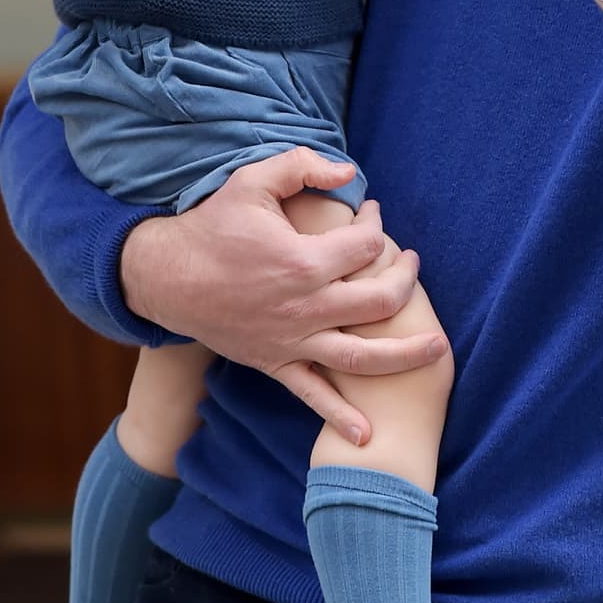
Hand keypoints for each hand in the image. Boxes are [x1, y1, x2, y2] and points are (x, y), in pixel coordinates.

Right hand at [118, 149, 433, 444]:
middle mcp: (305, 306)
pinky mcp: (275, 362)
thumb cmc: (211, 226)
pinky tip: (368, 435)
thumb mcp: (252, 181)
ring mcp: (292, 340)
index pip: (367, 246)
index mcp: (303, 261)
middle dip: (406, 280)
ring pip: (362, 356)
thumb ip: (302, 167)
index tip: (375, 216)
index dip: (378, 225)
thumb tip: (350, 172)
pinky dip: (340, 417)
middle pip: (379, 301)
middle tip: (412, 265)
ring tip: (438, 349)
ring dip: (405, 355)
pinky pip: (313, 394)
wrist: (165, 277)